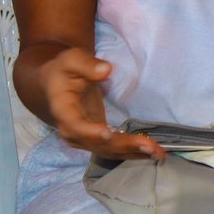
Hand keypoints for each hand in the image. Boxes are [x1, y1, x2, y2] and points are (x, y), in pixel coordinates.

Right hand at [37, 47, 165, 160]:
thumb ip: (87, 64)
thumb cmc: (64, 70)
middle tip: (150, 147)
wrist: (56, 85)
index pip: (75, 125)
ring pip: (109, 150)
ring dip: (133, 153)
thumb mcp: (72, 59)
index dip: (91, 132)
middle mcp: (72, 131)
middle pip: (98, 144)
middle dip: (125, 146)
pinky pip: (114, 149)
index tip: (108, 133)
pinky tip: (151, 153)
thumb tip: (105, 70)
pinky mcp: (96, 140)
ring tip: (158, 153)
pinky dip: (132, 152)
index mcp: (63, 111)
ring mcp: (84, 138)